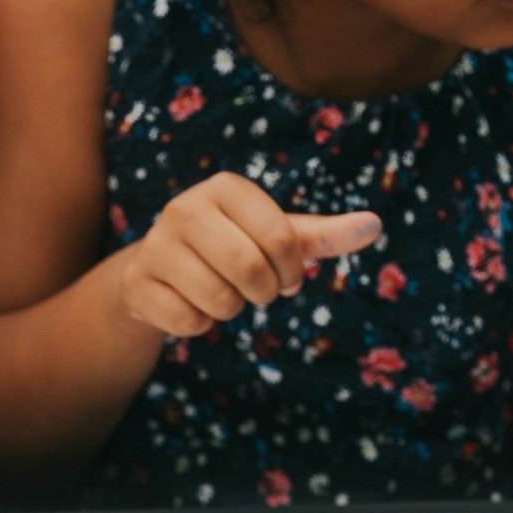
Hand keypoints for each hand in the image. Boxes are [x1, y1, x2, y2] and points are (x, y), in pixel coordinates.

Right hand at [108, 172, 381, 337]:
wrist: (159, 271)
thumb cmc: (232, 248)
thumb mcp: (278, 237)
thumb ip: (325, 234)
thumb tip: (375, 225)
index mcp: (225, 187)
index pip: (281, 238)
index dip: (292, 270)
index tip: (285, 275)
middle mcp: (184, 207)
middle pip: (249, 268)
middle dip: (263, 293)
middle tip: (256, 290)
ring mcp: (155, 244)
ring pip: (219, 300)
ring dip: (230, 309)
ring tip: (218, 292)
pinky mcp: (137, 282)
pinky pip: (188, 321)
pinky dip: (199, 324)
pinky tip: (188, 303)